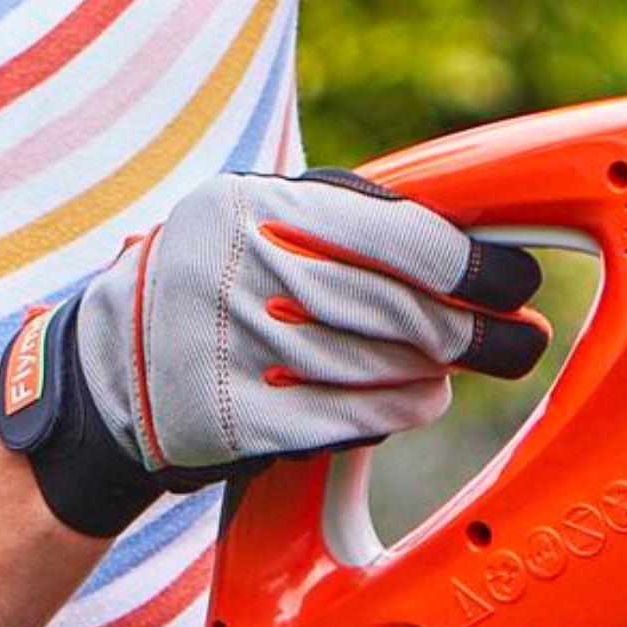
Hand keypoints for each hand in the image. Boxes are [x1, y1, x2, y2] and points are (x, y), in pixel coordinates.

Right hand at [0, 171, 550, 540]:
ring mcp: (231, 350)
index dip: (476, 266)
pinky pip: (349, 418)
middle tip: (517, 340)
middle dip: (474, 330)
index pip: (400, 238)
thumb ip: (348, 218)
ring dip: (437, 370)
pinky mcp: (231, 420)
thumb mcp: (254, 214)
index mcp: (252, 206)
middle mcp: (239, 273)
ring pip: (382, 366)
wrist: (109, 368)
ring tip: (455, 363)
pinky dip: (399, 410)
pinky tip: (421, 398)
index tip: (518, 279)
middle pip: (400, 310)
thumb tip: (471, 244)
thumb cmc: (212, 276)